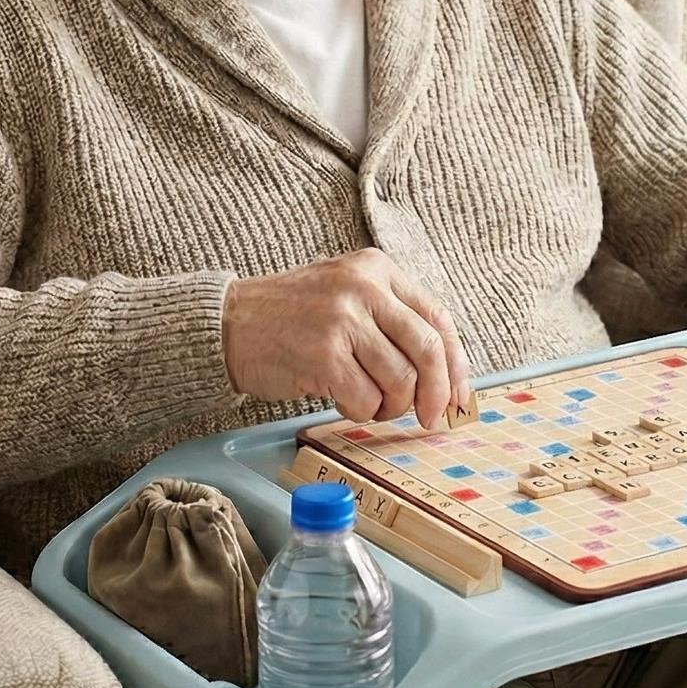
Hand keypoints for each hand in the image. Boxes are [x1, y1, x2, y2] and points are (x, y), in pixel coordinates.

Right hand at [222, 249, 474, 430]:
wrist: (228, 324)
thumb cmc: (291, 318)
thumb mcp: (346, 295)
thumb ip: (391, 320)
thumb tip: (444, 373)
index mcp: (377, 269)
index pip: (437, 319)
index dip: (456, 365)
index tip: (458, 396)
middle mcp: (364, 287)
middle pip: (427, 350)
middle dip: (436, 394)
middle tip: (429, 418)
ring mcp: (343, 320)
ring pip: (400, 381)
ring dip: (390, 406)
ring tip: (369, 403)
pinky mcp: (323, 355)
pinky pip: (366, 400)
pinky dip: (360, 411)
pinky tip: (340, 399)